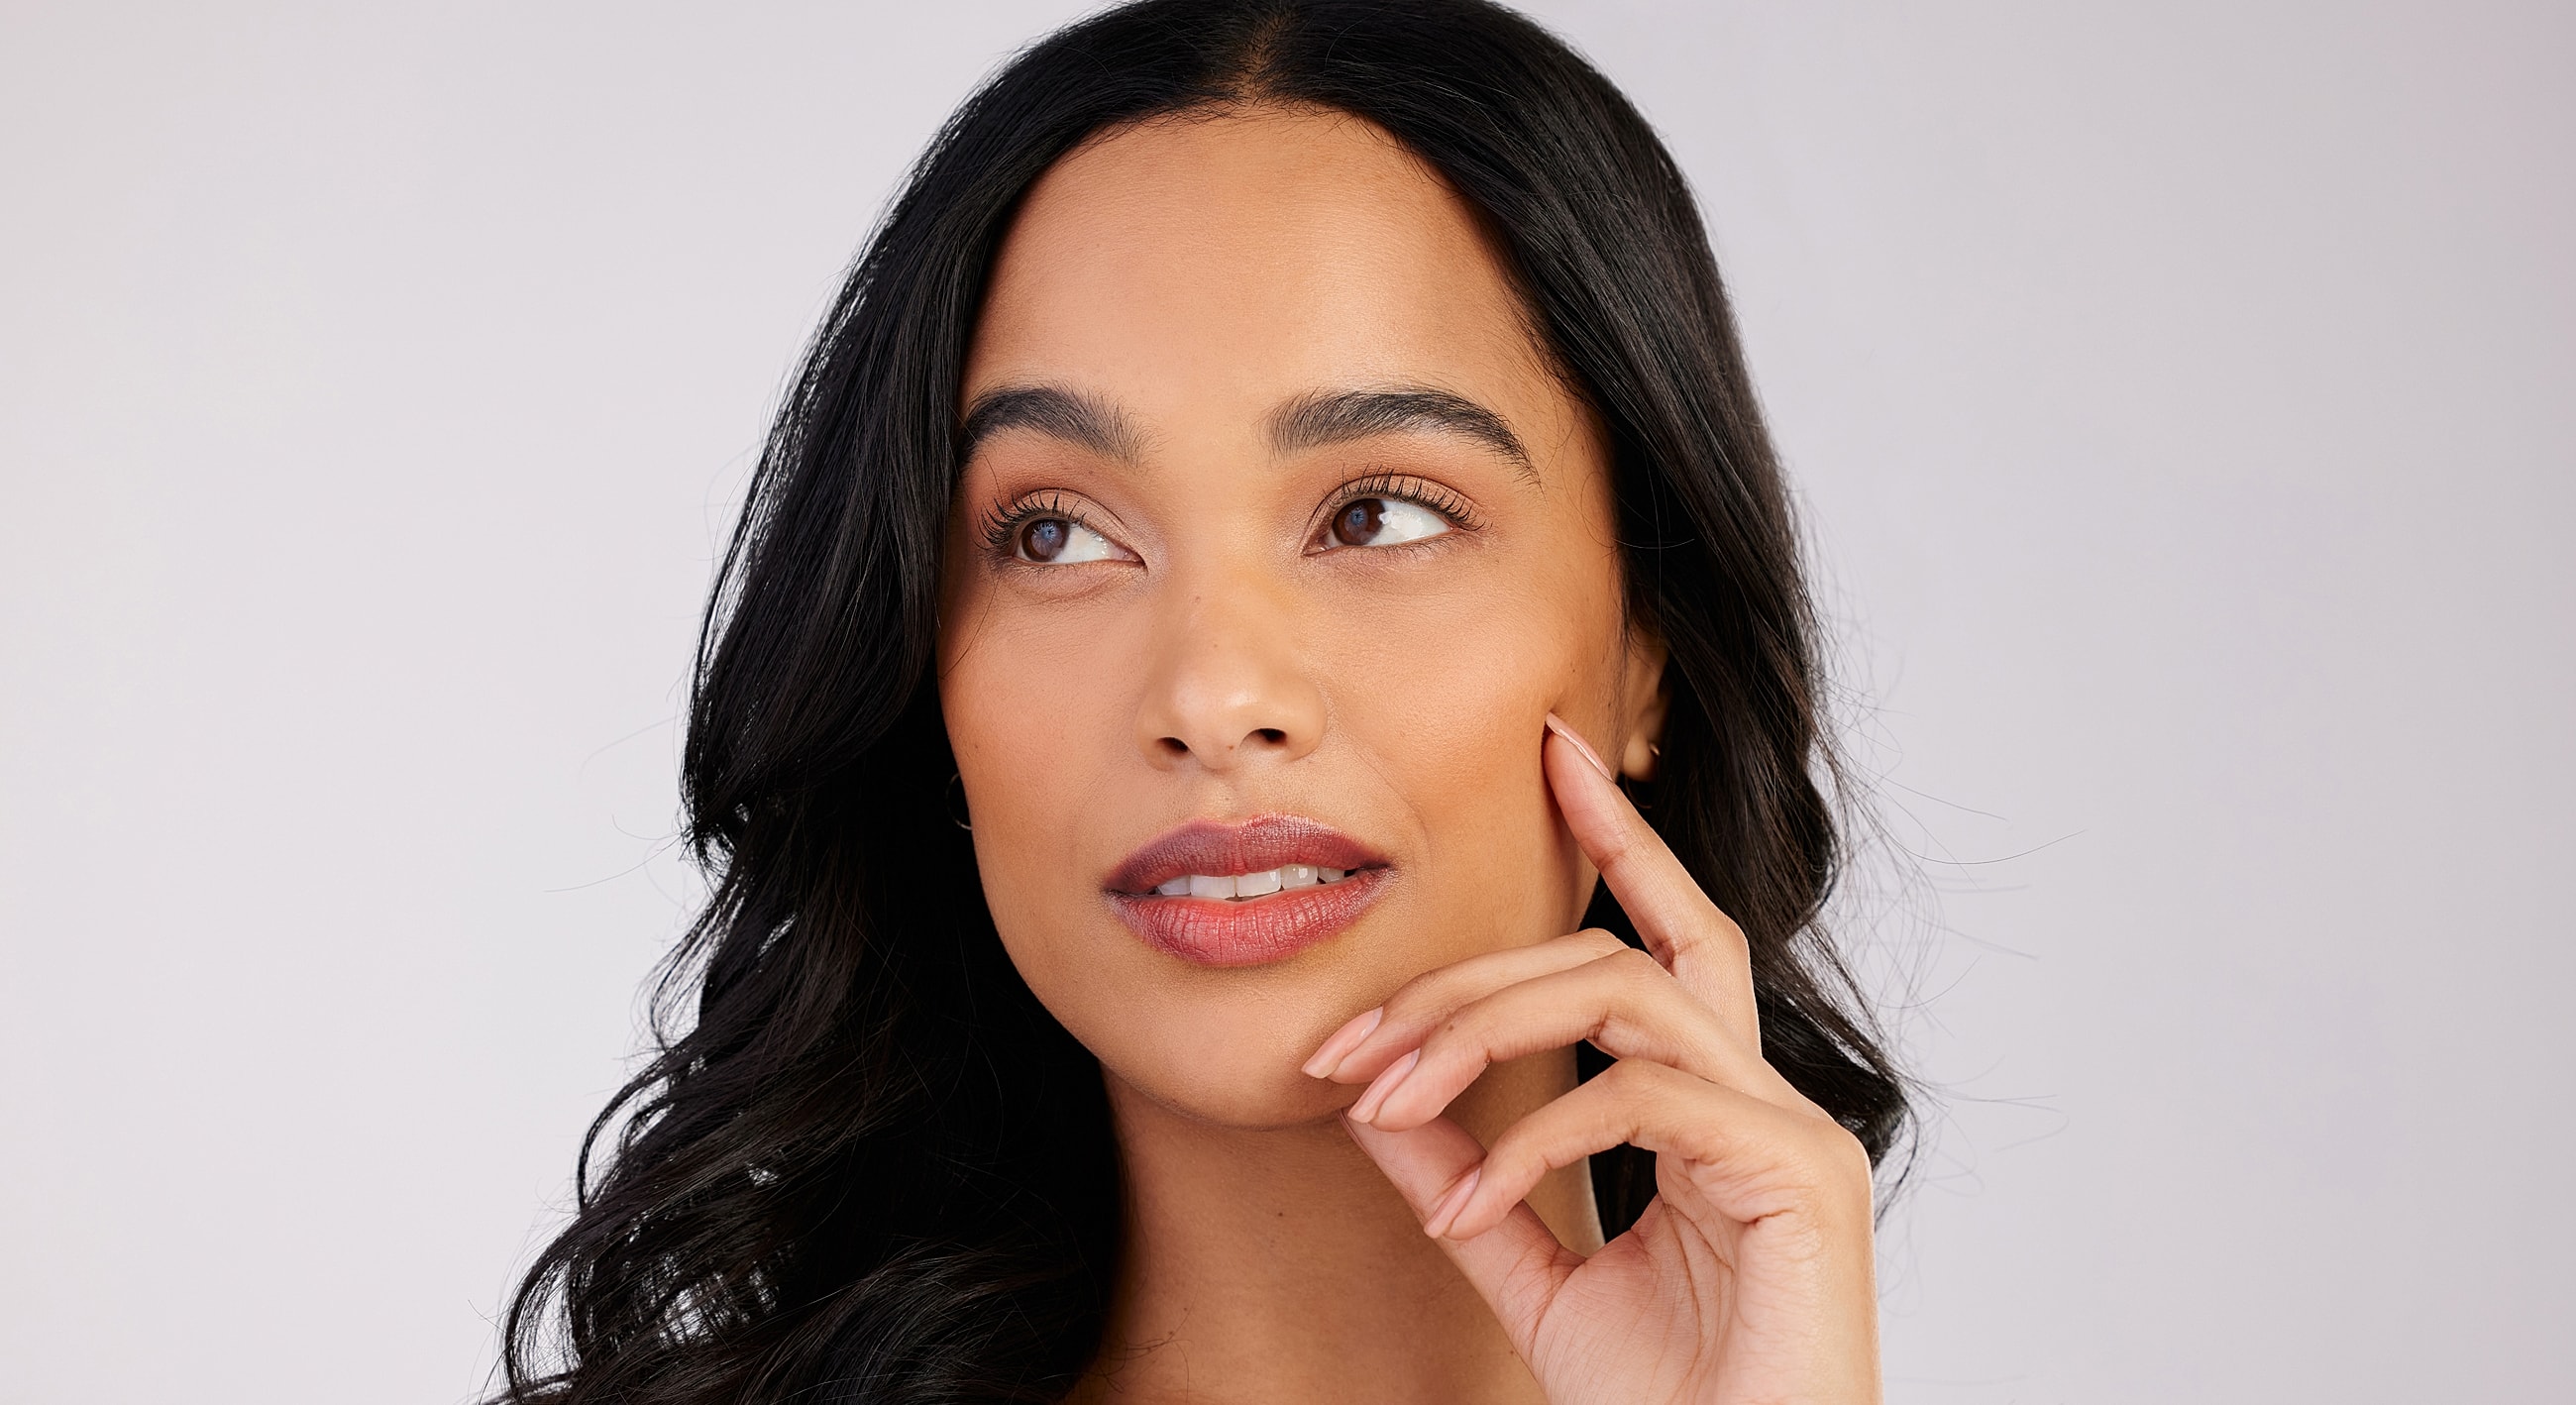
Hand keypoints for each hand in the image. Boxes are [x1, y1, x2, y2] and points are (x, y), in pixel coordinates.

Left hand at [1301, 715, 1880, 1404]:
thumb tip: (1378, 1100)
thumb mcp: (1530, 1273)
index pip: (1666, 935)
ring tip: (1387, 1103)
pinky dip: (1532, 1135)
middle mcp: (1762, 1093)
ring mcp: (1792, 1126)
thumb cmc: (1669, 1399)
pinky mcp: (1799, 1172)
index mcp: (1713, 1103)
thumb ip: (1465, 1182)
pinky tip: (1467, 1199)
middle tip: (1347, 1044)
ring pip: (1622, 995)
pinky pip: (1642, 1097)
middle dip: (1465, 982)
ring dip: (1480, 1034)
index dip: (1619, 833)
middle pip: (1612, 957)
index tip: (1556, 752)